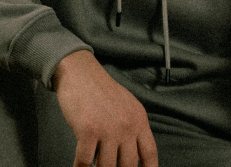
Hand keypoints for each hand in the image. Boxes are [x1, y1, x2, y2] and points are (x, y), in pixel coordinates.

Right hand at [53, 51, 156, 166]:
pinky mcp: (87, 131)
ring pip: (106, 166)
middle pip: (129, 165)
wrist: (80, 73)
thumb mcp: (128, 106)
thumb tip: (135, 155)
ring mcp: (108, 129)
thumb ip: (133, 128)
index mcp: (139, 120)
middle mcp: (127, 126)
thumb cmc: (102, 90)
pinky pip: (85, 161)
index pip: (149, 153)